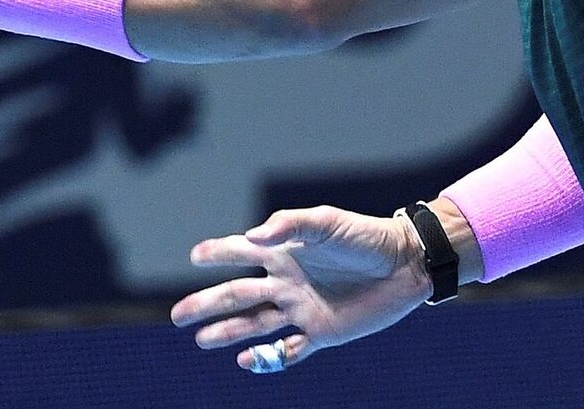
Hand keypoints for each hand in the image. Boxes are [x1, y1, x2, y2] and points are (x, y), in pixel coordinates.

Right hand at [170, 205, 431, 372]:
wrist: (406, 264)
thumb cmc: (366, 236)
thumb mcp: (327, 222)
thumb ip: (290, 226)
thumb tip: (252, 238)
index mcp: (286, 252)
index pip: (242, 251)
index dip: (218, 253)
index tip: (195, 256)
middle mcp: (288, 281)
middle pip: (238, 295)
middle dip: (207, 304)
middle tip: (177, 315)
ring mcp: (302, 308)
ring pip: (255, 323)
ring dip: (227, 332)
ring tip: (201, 339)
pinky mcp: (321, 332)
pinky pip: (287, 350)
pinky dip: (267, 358)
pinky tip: (247, 361)